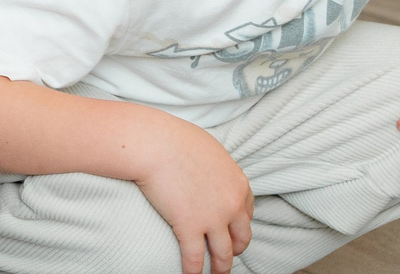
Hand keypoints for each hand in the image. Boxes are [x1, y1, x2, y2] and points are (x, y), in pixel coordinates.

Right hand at [131, 115, 252, 273]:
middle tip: (225, 255)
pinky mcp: (190, 228)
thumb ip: (215, 167)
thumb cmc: (172, 138)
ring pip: (223, 254)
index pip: (247, 213)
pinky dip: (194, 271)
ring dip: (220, 268)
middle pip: (241, 237)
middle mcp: (232, 205)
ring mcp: (213, 219)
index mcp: (238, 183)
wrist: (152, 142)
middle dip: (235, 249)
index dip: (239, 225)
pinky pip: (195, 258)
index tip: (232, 231)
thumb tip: (207, 172)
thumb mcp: (207, 148)